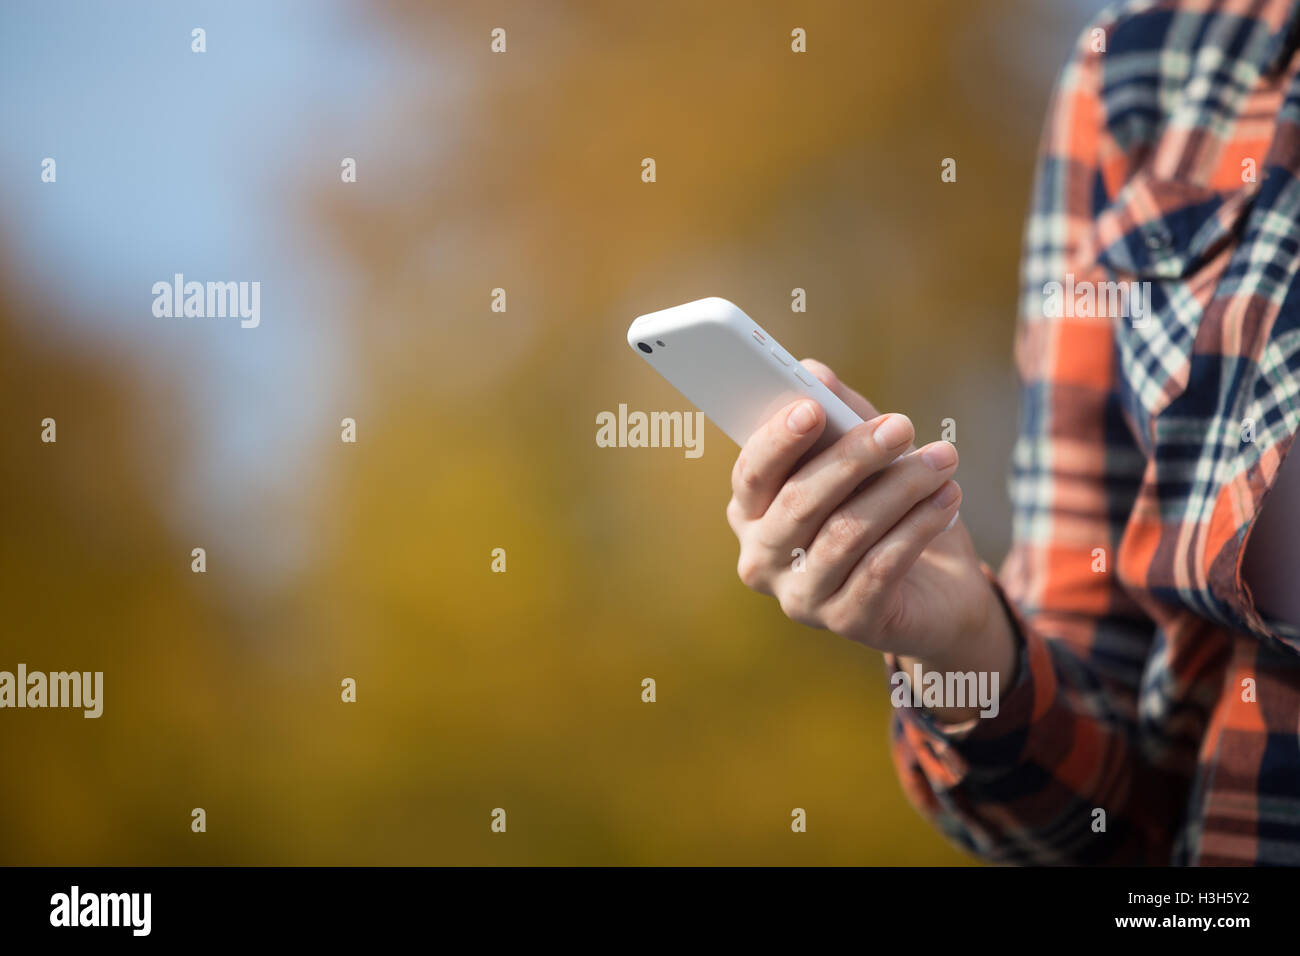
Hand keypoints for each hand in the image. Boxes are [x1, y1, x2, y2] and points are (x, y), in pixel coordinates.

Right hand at [726, 360, 1015, 719]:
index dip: (778, 441)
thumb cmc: (885, 511)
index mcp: (751, 513)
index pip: (751, 475)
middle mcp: (762, 559)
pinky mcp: (846, 623)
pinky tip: (948, 499)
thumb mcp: (866, 458)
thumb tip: (813, 371)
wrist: (934, 592)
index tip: (812, 406)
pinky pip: (880, 569)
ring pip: (845, 534)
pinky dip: (918, 527)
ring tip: (944, 460)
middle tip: (901, 426)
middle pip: (799, 503)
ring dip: (900, 489)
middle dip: (853, 458)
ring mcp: (800, 598)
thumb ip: (838, 416)